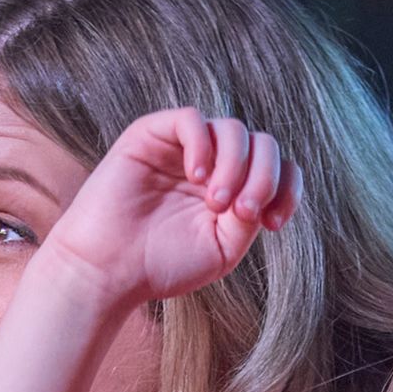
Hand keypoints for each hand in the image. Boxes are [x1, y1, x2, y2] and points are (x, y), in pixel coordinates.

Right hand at [39, 107, 300, 313]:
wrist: (105, 271)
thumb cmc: (159, 265)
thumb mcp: (222, 248)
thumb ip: (250, 216)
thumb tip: (264, 188)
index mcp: (231, 189)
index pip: (276, 168)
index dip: (286, 188)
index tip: (272, 224)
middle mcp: (211, 164)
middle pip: (262, 144)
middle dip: (263, 177)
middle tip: (243, 213)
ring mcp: (181, 148)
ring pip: (233, 129)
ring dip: (236, 165)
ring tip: (215, 202)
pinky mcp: (150, 135)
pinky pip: (191, 120)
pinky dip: (203, 145)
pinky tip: (196, 178)